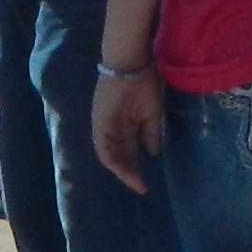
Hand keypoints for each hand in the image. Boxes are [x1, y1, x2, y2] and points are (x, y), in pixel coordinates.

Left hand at [91, 58, 162, 193]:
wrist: (132, 65)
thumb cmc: (144, 84)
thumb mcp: (151, 113)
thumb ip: (151, 133)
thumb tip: (152, 153)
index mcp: (125, 123)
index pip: (128, 150)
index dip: (136, 165)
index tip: (147, 180)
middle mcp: (112, 127)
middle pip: (119, 155)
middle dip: (130, 172)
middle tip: (142, 186)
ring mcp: (104, 125)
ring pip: (110, 155)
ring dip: (123, 170)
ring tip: (136, 182)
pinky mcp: (99, 123)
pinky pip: (103, 147)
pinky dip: (113, 160)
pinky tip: (125, 171)